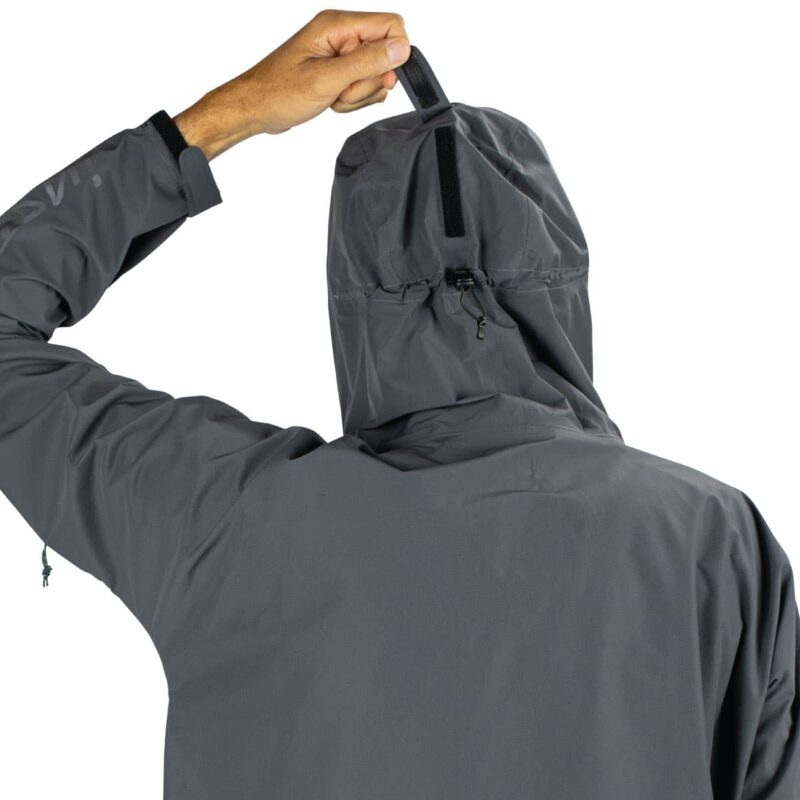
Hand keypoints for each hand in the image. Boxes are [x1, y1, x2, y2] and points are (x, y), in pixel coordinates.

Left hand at [174, 10, 409, 160]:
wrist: (256, 108)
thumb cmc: (279, 92)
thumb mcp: (326, 78)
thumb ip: (366, 62)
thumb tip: (401, 49)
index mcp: (337, 25)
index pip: (391, 25)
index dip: (393, 55)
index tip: (378, 78)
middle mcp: (341, 35)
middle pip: (385, 55)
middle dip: (369, 82)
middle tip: (342, 90)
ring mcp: (340, 54)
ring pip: (375, 75)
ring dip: (359, 95)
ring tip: (333, 96)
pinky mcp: (339, 72)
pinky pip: (363, 87)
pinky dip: (352, 100)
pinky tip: (332, 101)